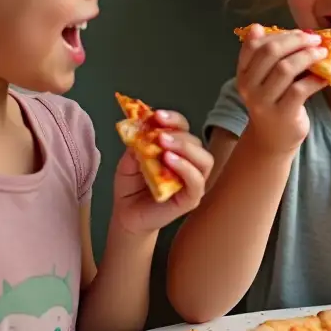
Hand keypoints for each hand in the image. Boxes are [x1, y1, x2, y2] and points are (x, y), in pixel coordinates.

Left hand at [112, 110, 213, 233]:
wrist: (126, 215)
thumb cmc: (131, 187)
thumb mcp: (128, 161)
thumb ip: (136, 146)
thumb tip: (142, 130)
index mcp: (176, 149)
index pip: (183, 128)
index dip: (173, 119)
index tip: (157, 115)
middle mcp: (189, 162)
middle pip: (196, 141)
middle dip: (179, 134)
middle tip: (159, 134)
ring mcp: (193, 181)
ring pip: (204, 160)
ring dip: (186, 149)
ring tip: (164, 145)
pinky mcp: (191, 198)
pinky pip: (197, 182)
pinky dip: (186, 169)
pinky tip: (169, 161)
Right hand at [236, 25, 327, 154]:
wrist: (272, 140)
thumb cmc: (273, 103)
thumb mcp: (263, 79)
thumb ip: (265, 56)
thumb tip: (258, 27)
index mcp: (243, 73)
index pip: (254, 46)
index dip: (279, 34)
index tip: (300, 32)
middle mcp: (249, 87)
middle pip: (270, 53)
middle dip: (296, 41)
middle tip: (315, 39)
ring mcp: (264, 102)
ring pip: (285, 69)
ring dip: (307, 57)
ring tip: (322, 53)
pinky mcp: (282, 114)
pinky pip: (300, 89)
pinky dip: (315, 79)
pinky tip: (326, 75)